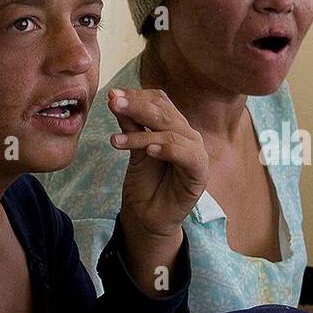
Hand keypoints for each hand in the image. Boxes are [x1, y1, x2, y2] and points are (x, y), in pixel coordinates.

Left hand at [108, 86, 207, 235]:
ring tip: (116, 141)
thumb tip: (115, 97)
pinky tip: (148, 151)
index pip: (160, 101)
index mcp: (174, 125)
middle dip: (137, 107)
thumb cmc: (144, 182)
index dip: (138, 96)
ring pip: (171, 133)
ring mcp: (196, 153)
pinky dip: (168, 150)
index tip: (112, 96)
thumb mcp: (132, 148)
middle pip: (165, 113)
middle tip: (114, 103)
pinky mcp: (200, 173)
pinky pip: (188, 155)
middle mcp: (188, 135)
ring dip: (142, 134)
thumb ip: (129, 124)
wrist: (148, 216)